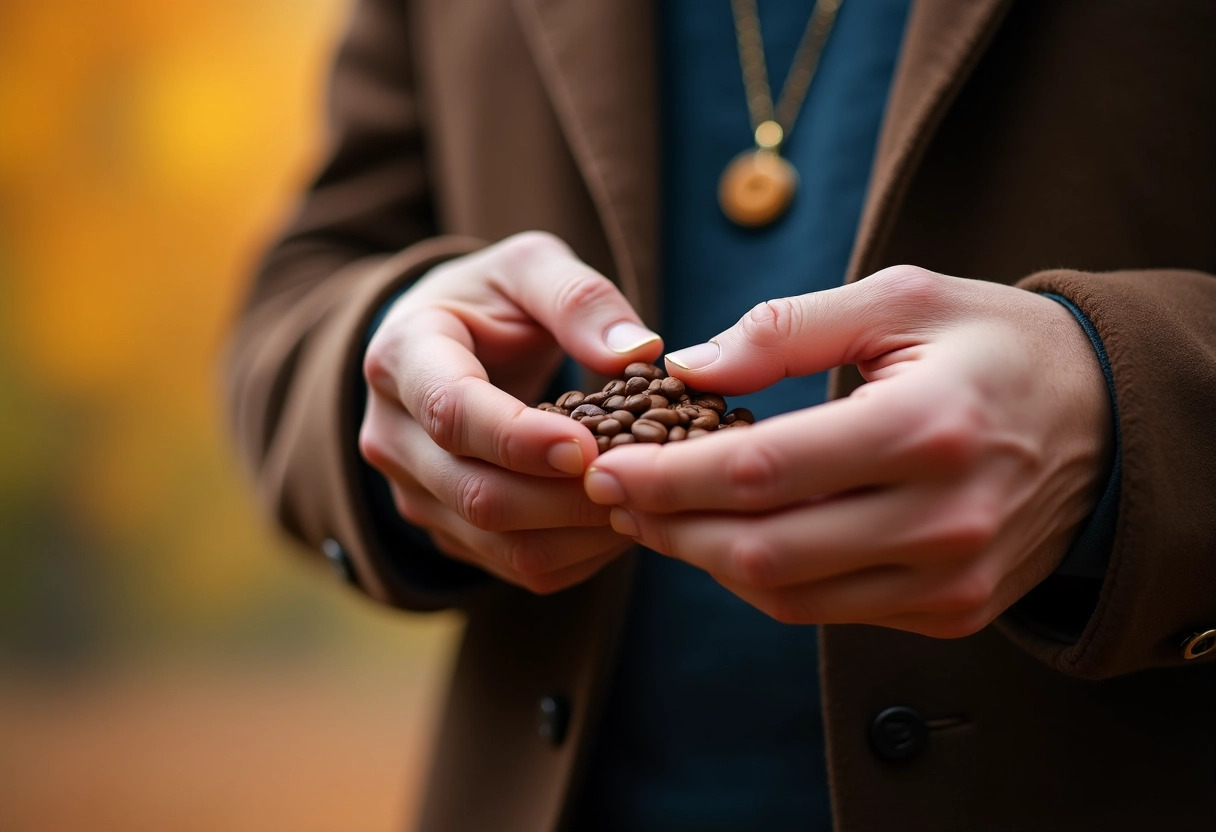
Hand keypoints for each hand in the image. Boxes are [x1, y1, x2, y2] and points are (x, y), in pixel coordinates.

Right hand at [359, 231, 662, 592]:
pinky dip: (579, 553)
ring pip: (500, 542)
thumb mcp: (530, 268)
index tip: (588, 446)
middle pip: (477, 492)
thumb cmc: (494, 300)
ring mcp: (414, 494)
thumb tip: (638, 352)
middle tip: (644, 477)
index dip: (520, 438)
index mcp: (402, 357)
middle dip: (568, 496)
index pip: (451, 413)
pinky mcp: (448, 531)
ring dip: (581, 532)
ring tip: (645, 498)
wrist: (448, 343)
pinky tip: (622, 518)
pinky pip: (517, 566)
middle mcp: (392, 436)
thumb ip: (579, 299)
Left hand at [583, 266, 1112, 636]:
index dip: (668, 477)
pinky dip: (763, 580)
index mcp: (926, 429)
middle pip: (764, 551)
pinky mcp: (951, 609)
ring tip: (653, 516)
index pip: (762, 473)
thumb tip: (686, 367)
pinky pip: (828, 612)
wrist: (1104, 418)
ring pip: (788, 596)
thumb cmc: (993, 343)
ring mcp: (951, 578)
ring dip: (704, 560)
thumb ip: (788, 329)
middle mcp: (942, 520)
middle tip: (612, 494)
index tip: (604, 464)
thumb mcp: (902, 299)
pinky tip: (727, 537)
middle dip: (669, 527)